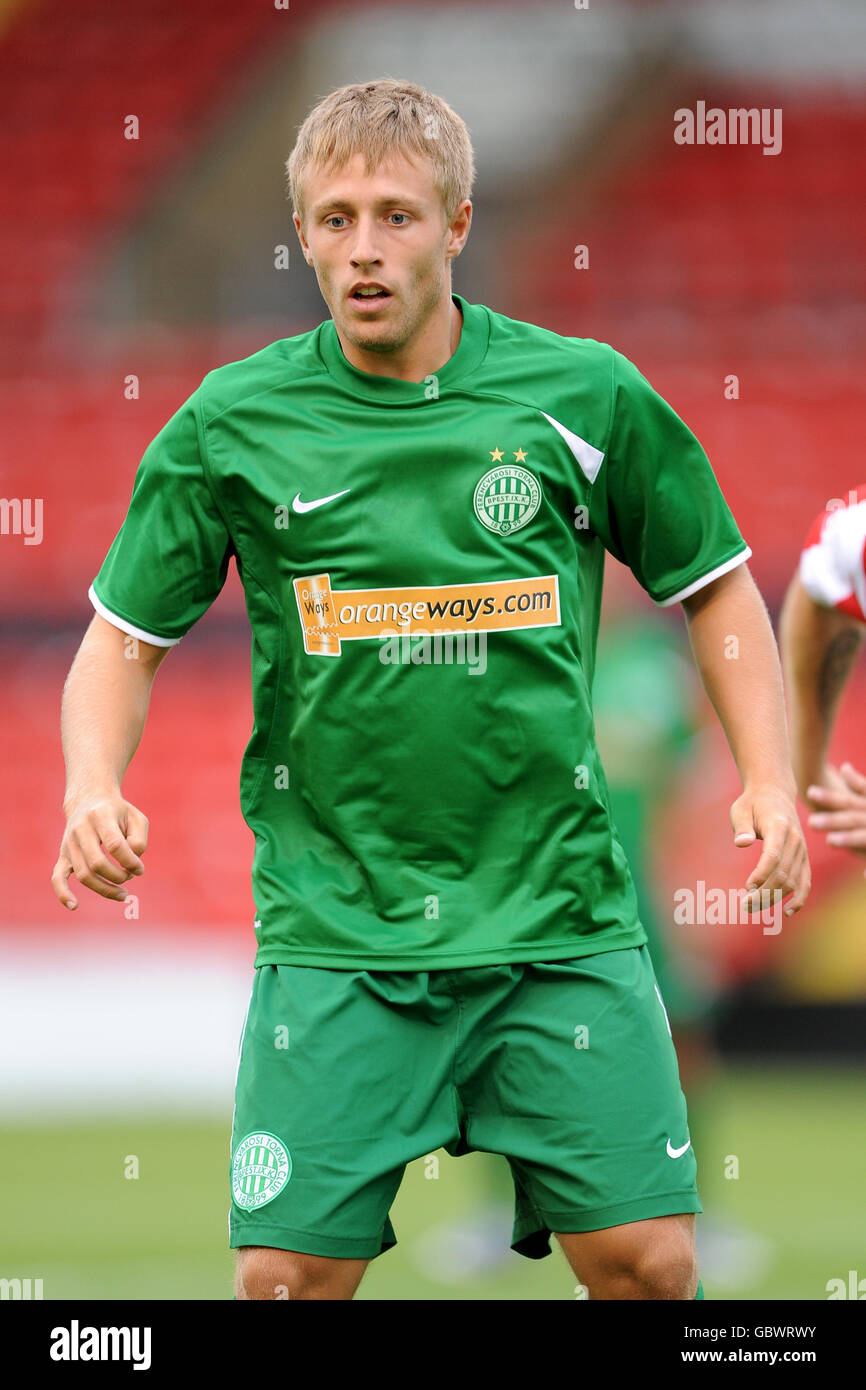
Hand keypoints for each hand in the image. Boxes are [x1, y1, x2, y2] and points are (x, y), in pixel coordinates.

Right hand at [52, 794, 147, 908]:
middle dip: (119, 876)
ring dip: (105, 888)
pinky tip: (74, 906)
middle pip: (97, 863)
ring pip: (84, 875)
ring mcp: (69, 843)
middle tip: (131, 876)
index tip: (140, 868)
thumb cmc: (118, 813)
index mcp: (101, 816)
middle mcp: (81, 829)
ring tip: (123, 894)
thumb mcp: (136, 819)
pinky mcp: (63, 855)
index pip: (115, 845)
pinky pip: (58, 877)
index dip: (131, 862)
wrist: (88, 800)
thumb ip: (139, 840)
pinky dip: (63, 893)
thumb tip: (132, 862)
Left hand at [730, 785, 810, 917]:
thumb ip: (742, 827)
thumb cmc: (752, 803)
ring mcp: (802, 850)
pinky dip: (800, 898)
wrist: (774, 793)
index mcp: (779, 827)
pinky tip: (787, 911)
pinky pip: (805, 881)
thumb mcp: (741, 809)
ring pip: (793, 881)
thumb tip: (741, 843)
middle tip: (745, 905)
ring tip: (753, 907)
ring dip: (774, 898)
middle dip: (764, 893)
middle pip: (783, 873)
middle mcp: (795, 840)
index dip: (761, 874)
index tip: (747, 887)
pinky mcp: (803, 858)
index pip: (773, 856)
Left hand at [806, 761, 865, 870]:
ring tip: (830, 841)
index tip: (809, 792)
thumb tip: (843, 767)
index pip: (849, 799)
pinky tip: (864, 875)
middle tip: (811, 822)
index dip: (830, 796)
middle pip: (855, 817)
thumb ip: (860, 784)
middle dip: (834, 819)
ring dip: (850, 838)